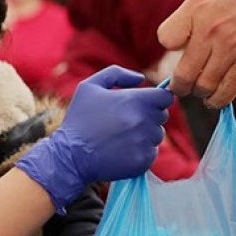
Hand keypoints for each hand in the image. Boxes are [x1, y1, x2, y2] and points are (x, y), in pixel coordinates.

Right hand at [17, 66, 173, 210]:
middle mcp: (143, 121)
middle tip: (126, 122)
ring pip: (157, 135)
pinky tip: (122, 150)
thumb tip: (141, 78)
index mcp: (135, 100)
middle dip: (149, 116)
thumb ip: (117, 74)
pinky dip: (141, 151)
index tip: (146, 104)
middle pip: (162, 116)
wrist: (70, 155)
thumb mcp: (90, 86)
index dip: (157, 99)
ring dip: (145, 135)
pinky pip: (151, 153)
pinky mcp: (143, 161)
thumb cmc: (79, 119)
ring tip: (121, 137)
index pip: (166, 97)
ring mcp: (144, 142)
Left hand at [158, 0, 235, 107]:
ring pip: (204, 88)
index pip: (167, 39)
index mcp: (198, 9)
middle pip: (183, 74)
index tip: (179, 42)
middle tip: (182, 83)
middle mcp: (211, 33)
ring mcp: (231, 50)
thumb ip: (196, 7)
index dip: (171, 43)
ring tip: (200, 88)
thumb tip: (186, 32)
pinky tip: (214, 97)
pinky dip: (217, 100)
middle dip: (179, 84)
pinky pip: (227, 92)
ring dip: (199, 92)